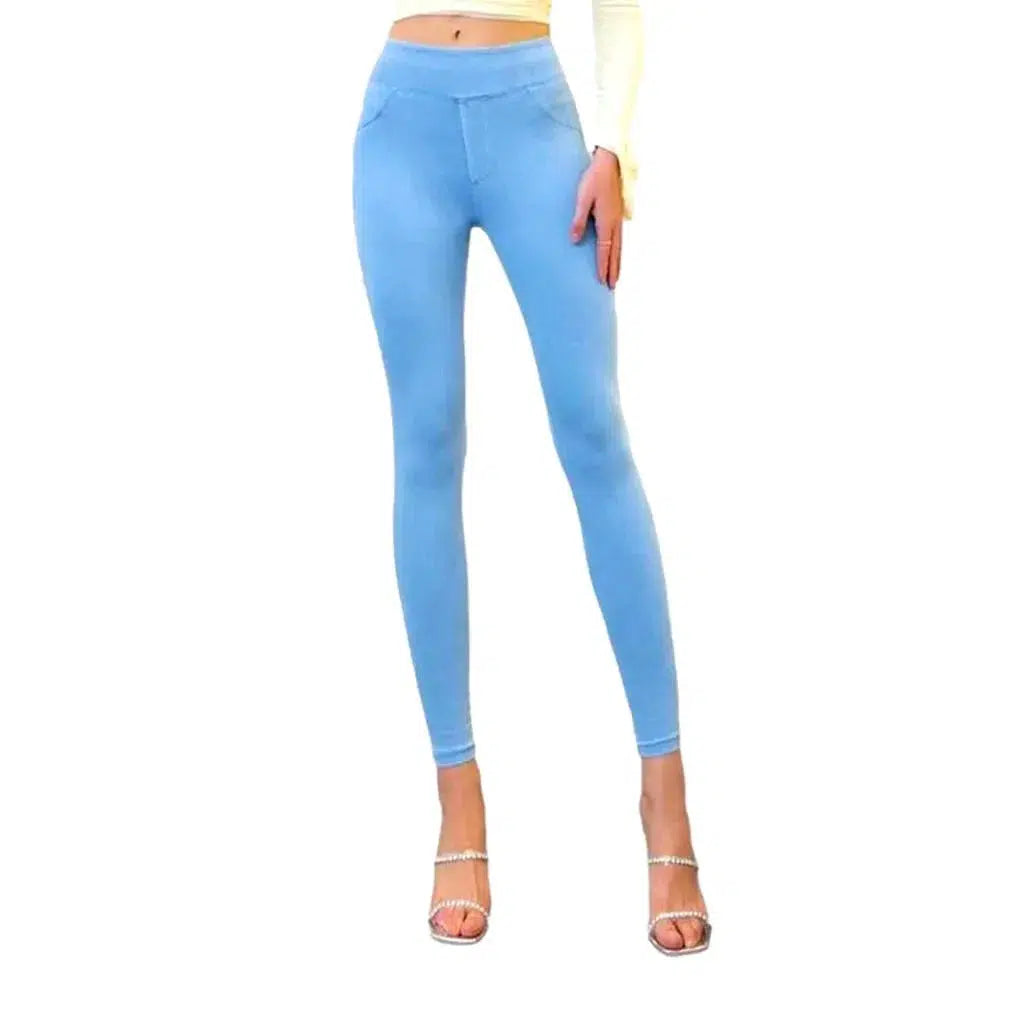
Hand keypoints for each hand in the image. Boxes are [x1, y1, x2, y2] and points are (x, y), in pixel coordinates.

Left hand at [570, 146, 623, 288]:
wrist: (610, 162)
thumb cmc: (594, 179)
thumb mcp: (582, 198)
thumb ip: (578, 220)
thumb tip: (574, 240)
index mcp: (606, 221)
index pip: (605, 249)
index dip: (603, 266)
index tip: (602, 281)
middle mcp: (615, 223)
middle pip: (615, 252)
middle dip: (613, 270)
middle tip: (612, 287)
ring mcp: (618, 219)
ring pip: (619, 247)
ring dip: (618, 263)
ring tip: (617, 277)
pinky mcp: (618, 214)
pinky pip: (620, 239)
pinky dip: (619, 251)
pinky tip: (618, 255)